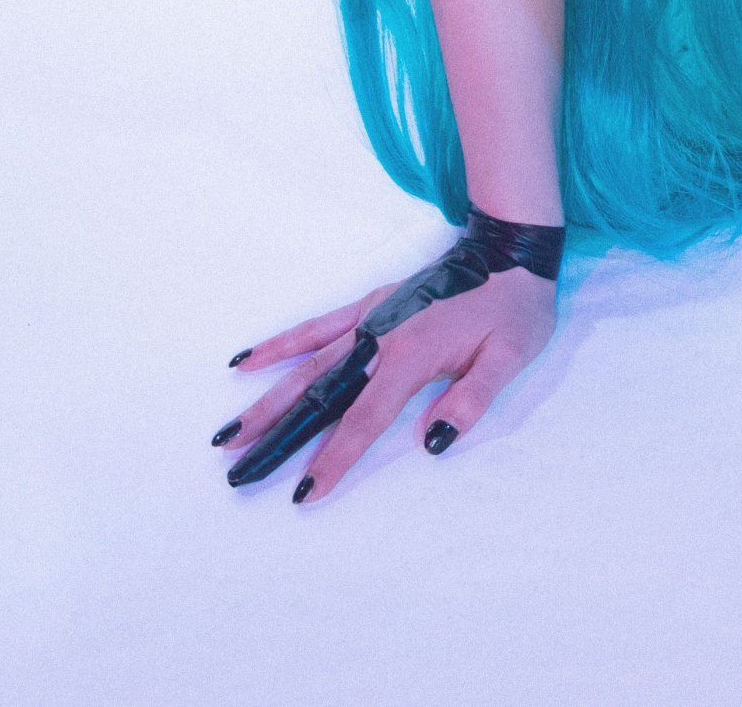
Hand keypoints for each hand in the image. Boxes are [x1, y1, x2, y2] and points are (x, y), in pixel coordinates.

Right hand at [215, 220, 563, 502]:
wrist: (510, 249)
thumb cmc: (515, 309)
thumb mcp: (510, 357)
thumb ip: (472, 399)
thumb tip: (433, 441)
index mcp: (412, 357)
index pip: (364, 419)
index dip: (334, 458)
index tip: (304, 491)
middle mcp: (380, 339)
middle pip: (318, 396)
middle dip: (278, 438)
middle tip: (238, 473)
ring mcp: (369, 321)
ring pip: (305, 368)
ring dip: (265, 402)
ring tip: (227, 435)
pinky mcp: (368, 307)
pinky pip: (314, 329)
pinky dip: (279, 345)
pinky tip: (243, 362)